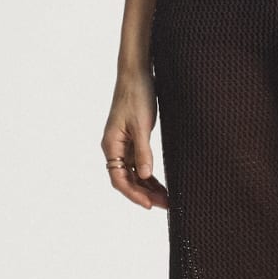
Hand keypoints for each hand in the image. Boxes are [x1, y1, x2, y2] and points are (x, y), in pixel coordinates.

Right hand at [102, 74, 168, 209]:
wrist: (136, 73)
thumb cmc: (136, 95)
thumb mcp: (142, 125)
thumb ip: (143, 151)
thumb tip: (145, 176)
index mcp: (111, 145)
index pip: (119, 179)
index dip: (134, 194)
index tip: (149, 205)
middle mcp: (114, 148)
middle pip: (127, 180)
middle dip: (144, 194)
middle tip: (165, 204)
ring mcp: (123, 144)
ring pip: (133, 174)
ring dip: (147, 187)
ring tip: (166, 198)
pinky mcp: (132, 139)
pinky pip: (139, 164)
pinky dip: (149, 175)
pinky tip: (160, 183)